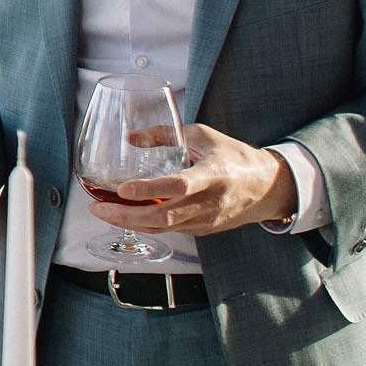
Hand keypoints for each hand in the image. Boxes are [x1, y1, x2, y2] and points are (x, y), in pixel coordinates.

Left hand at [107, 123, 295, 236]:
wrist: (268, 188)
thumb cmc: (235, 157)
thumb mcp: (202, 135)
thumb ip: (166, 134)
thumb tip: (131, 137)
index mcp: (213, 174)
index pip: (179, 185)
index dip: (150, 190)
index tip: (123, 189)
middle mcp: (210, 202)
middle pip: (163, 217)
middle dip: (125, 215)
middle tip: (96, 208)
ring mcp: (206, 221)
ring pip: (162, 228)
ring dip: (129, 222)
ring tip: (102, 211)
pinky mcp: (203, 231)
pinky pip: (169, 231)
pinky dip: (144, 225)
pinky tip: (125, 216)